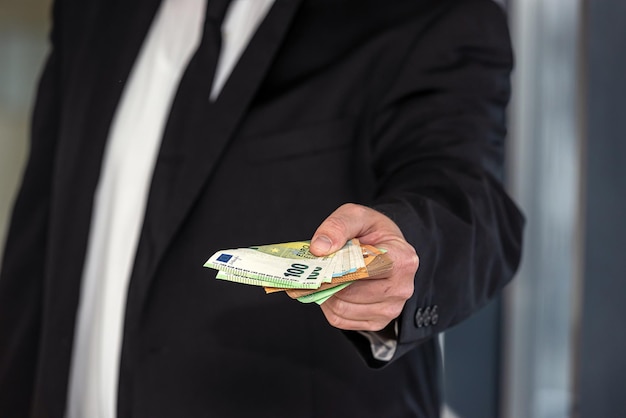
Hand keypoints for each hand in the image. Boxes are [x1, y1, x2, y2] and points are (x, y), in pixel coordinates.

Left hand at [310, 203, 418, 331]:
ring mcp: (391, 309)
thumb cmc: (372, 232)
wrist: (385, 247)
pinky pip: (341, 320)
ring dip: (326, 294)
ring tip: (324, 277)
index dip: (338, 268)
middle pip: (350, 294)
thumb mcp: (356, 215)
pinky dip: (329, 306)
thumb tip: (319, 248)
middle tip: (314, 270)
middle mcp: (401, 288)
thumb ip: (338, 226)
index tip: (322, 259)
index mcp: (401, 259)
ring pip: (342, 310)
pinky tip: (331, 290)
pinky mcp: (377, 322)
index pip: (364, 271)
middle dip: (328, 281)